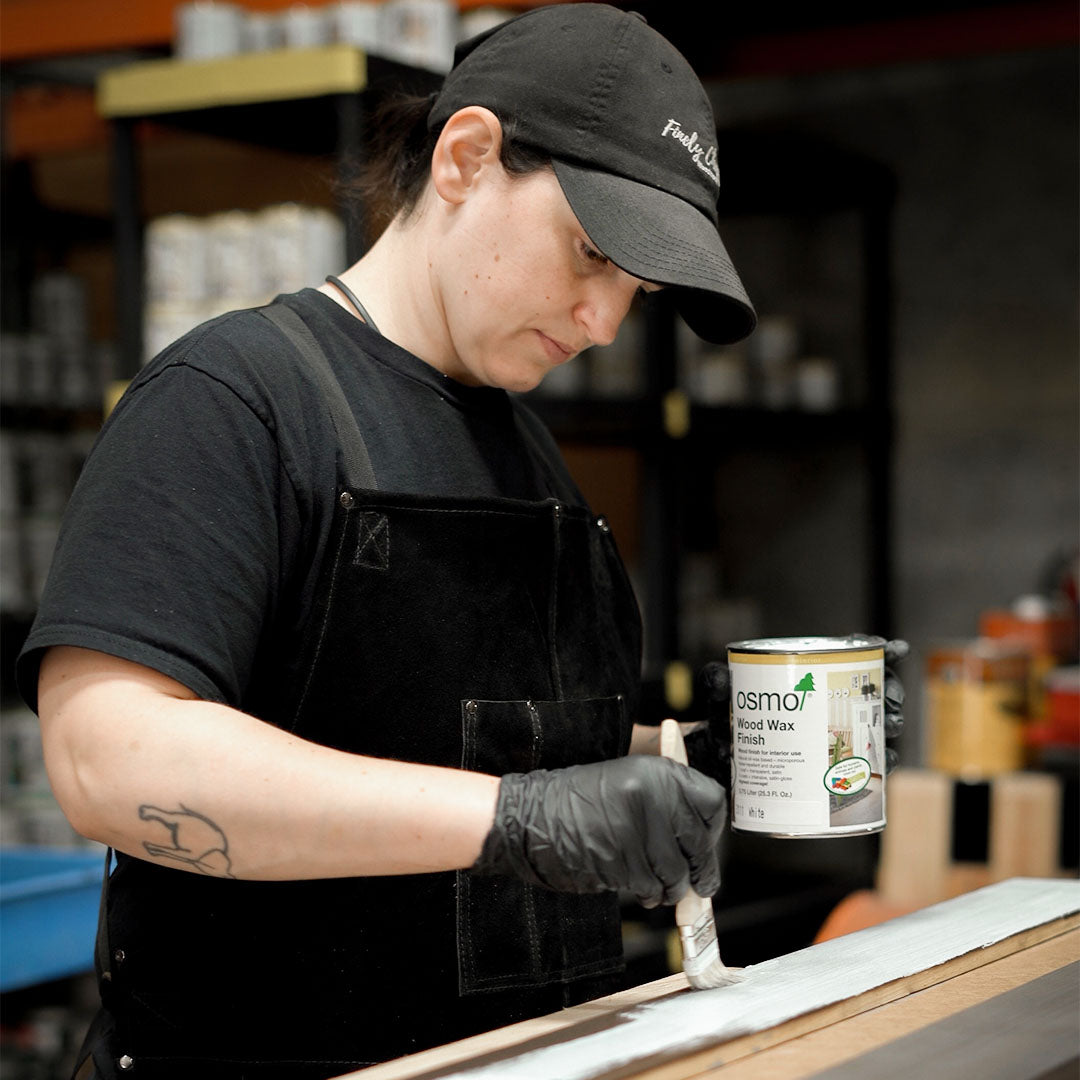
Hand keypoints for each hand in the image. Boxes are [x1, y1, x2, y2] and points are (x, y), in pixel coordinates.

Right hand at [471, 756, 725, 908]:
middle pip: (700, 844)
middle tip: (694, 881)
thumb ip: (666, 804)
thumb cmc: (576, 802)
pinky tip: (636, 884)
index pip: (713, 802)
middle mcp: (654, 797)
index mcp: (658, 773)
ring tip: (655, 882)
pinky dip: (648, 893)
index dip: (712, 829)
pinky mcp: (624, 861)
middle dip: (699, 870)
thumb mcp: (627, 783)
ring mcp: (639, 830)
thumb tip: (702, 840)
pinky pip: (652, 887)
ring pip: (678, 873)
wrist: (531, 818)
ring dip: (671, 887)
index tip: (706, 843)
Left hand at [684, 638, 910, 778]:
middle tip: (889, 701)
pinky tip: (888, 760)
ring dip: (888, 723)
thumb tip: (719, 677)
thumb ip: (715, 683)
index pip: (846, 658)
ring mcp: (829, 734)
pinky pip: (864, 762)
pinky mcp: (828, 766)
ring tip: (889, 728)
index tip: (893, 648)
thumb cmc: (723, 724)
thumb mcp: (719, 699)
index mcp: (804, 679)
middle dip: (889, 691)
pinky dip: (880, 761)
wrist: (718, 767)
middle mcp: (823, 704)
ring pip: (873, 724)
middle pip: (869, 690)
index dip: (874, 650)